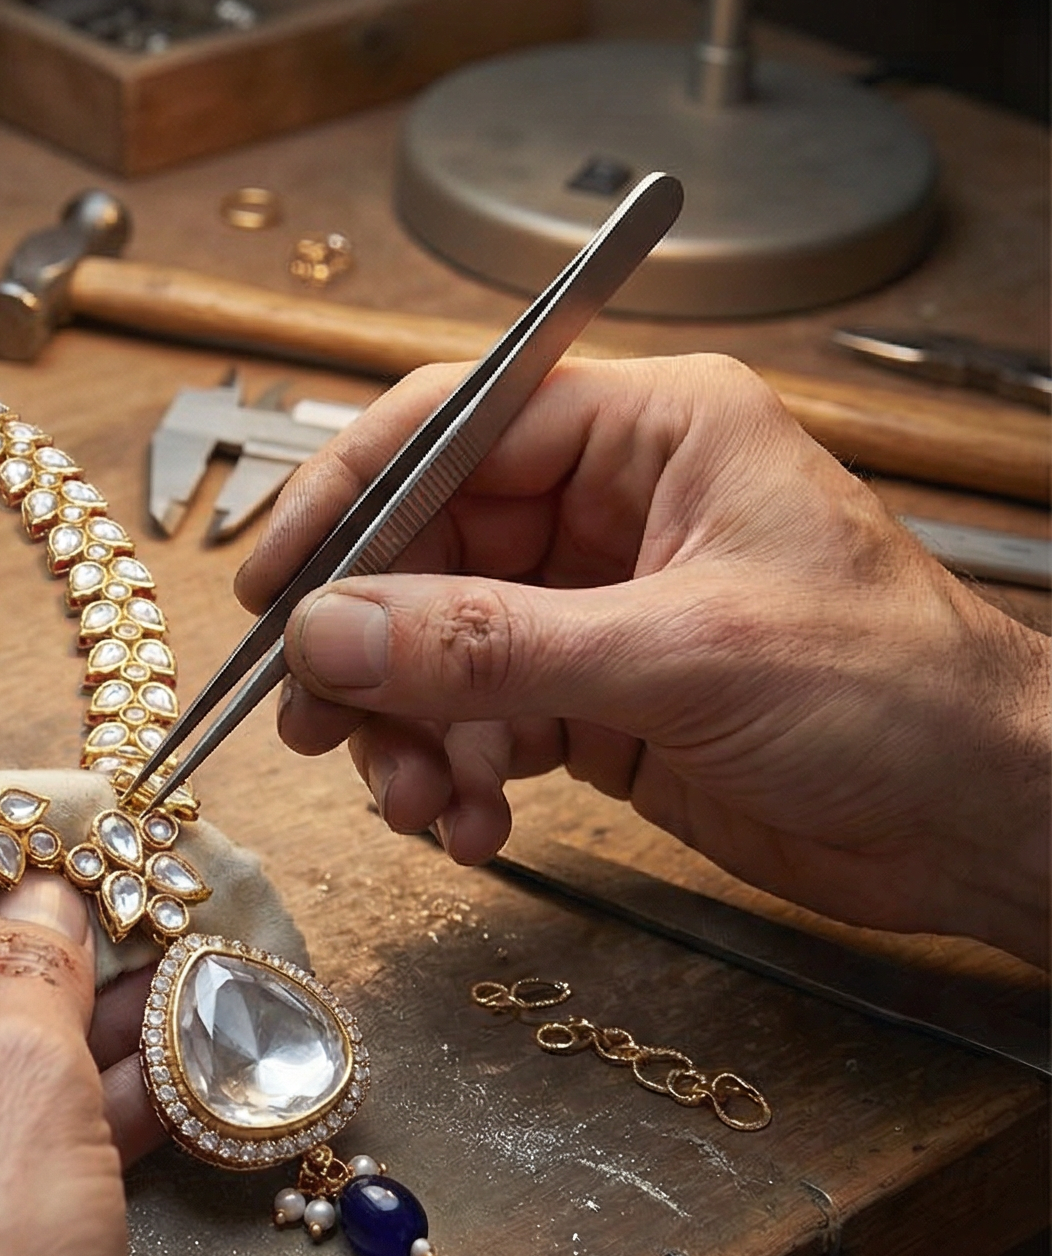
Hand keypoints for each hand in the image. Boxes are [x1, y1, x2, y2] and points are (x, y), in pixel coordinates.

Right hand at [239, 354, 1049, 964]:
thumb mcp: (679, 657)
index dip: (347, 498)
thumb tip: (332, 631)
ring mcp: (594, 607)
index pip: (451, 428)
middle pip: (422, 551)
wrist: (987, 822)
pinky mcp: (593, 700)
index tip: (275, 584)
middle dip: (368, 648)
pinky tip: (474, 828)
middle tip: (318, 722)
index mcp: (646, 435)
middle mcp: (606, 509)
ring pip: (435, 650)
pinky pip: (474, 724)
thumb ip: (490, 643)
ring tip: (420, 803)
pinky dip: (454, 779)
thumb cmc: (898, 695)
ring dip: (407, 734)